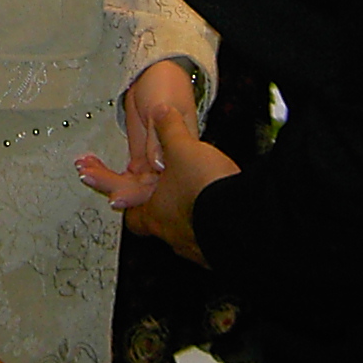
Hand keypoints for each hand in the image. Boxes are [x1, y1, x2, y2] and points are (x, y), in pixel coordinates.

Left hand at [76, 58, 194, 215]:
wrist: (159, 74)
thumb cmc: (168, 86)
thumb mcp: (165, 106)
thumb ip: (158, 136)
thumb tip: (157, 164)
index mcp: (180, 156)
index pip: (159, 185)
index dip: (137, 195)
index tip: (114, 198)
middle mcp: (168, 167)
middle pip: (141, 190)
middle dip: (111, 186)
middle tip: (87, 174)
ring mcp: (153, 165)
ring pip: (129, 184)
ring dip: (104, 179)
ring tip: (82, 166)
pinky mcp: (141, 160)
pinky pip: (124, 176)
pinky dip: (104, 171)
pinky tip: (88, 163)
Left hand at [80, 93, 236, 266]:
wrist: (244, 219)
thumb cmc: (206, 189)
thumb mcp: (183, 148)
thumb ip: (169, 129)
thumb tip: (161, 112)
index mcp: (153, 212)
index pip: (129, 210)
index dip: (124, 197)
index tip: (117, 193)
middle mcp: (171, 234)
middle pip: (153, 224)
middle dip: (152, 207)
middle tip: (157, 195)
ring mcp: (194, 246)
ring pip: (180, 232)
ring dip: (181, 217)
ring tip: (189, 200)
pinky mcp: (217, 251)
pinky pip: (204, 238)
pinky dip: (204, 225)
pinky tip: (214, 214)